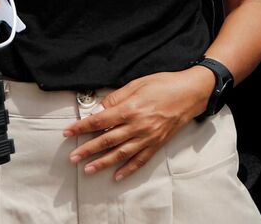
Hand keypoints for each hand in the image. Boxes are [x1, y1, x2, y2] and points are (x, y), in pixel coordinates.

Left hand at [63, 67, 214, 180]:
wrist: (191, 93)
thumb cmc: (164, 84)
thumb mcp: (138, 84)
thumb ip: (117, 97)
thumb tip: (100, 108)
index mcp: (131, 108)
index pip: (100, 120)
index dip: (82, 127)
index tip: (69, 132)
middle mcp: (138, 125)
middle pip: (107, 140)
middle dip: (87, 149)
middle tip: (73, 157)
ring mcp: (148, 136)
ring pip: (121, 153)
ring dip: (103, 162)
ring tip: (88, 169)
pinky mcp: (157, 143)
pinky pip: (141, 159)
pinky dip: (129, 169)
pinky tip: (117, 175)